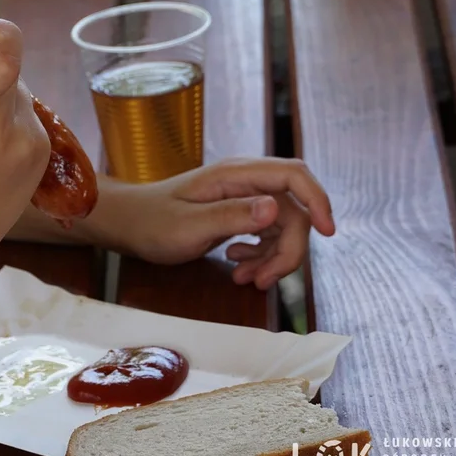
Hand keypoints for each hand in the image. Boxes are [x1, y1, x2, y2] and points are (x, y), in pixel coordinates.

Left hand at [110, 157, 335, 288]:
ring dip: (272, 258)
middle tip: (264, 281)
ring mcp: (243, 197)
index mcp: (236, 174)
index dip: (318, 200)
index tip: (327, 232)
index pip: (294, 175)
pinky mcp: (239, 214)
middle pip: (293, 210)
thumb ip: (232, 216)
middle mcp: (246, 181)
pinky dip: (260, 256)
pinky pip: (267, 235)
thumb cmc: (152, 222)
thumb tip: (275, 209)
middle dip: (288, 249)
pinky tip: (238, 267)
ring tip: (245, 279)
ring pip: (283, 228)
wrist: (128, 224)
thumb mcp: (189, 225)